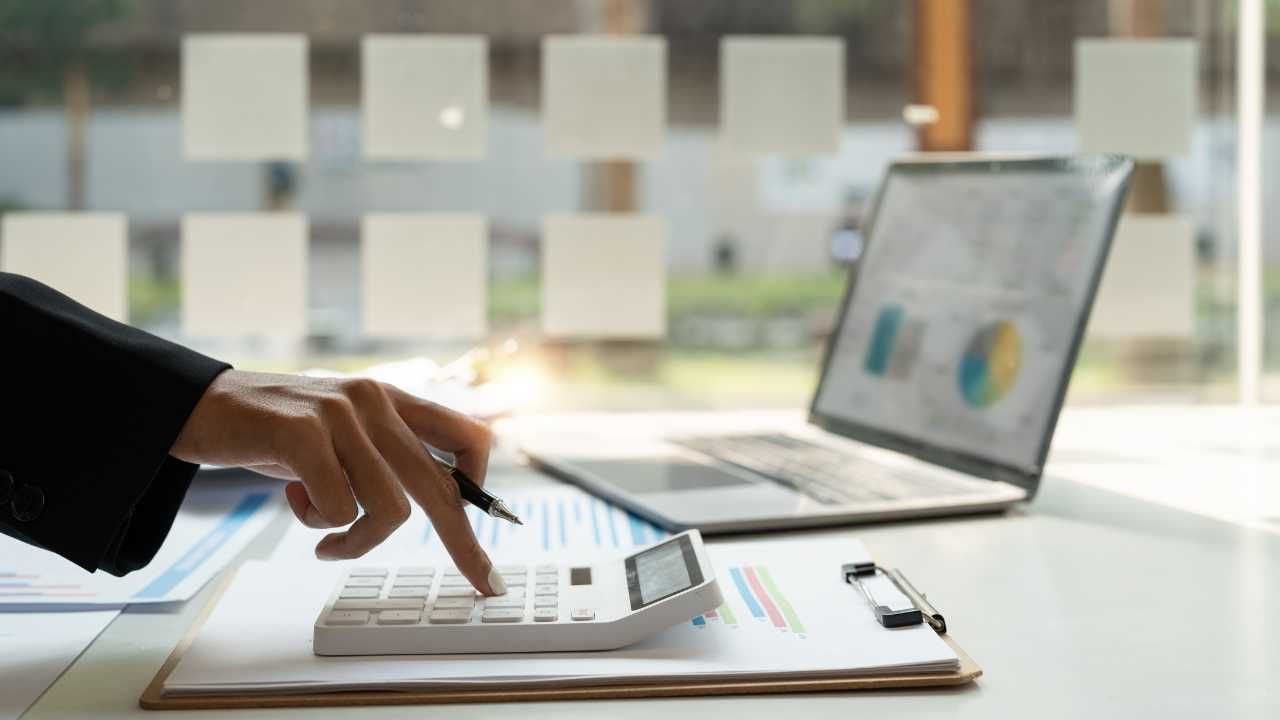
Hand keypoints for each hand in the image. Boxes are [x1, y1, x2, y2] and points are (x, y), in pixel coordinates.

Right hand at [171, 369, 504, 594]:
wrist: (197, 406)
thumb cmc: (273, 432)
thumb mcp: (339, 437)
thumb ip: (382, 457)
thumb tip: (438, 500)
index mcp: (390, 400)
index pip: (467, 434)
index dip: (483, 483)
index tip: (494, 522)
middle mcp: (374, 402)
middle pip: (440, 487)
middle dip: (464, 543)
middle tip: (484, 582)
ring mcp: (341, 415)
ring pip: (389, 509)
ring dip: (357, 539)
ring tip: (324, 536)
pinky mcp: (304, 434)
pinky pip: (339, 509)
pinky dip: (319, 525)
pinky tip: (291, 500)